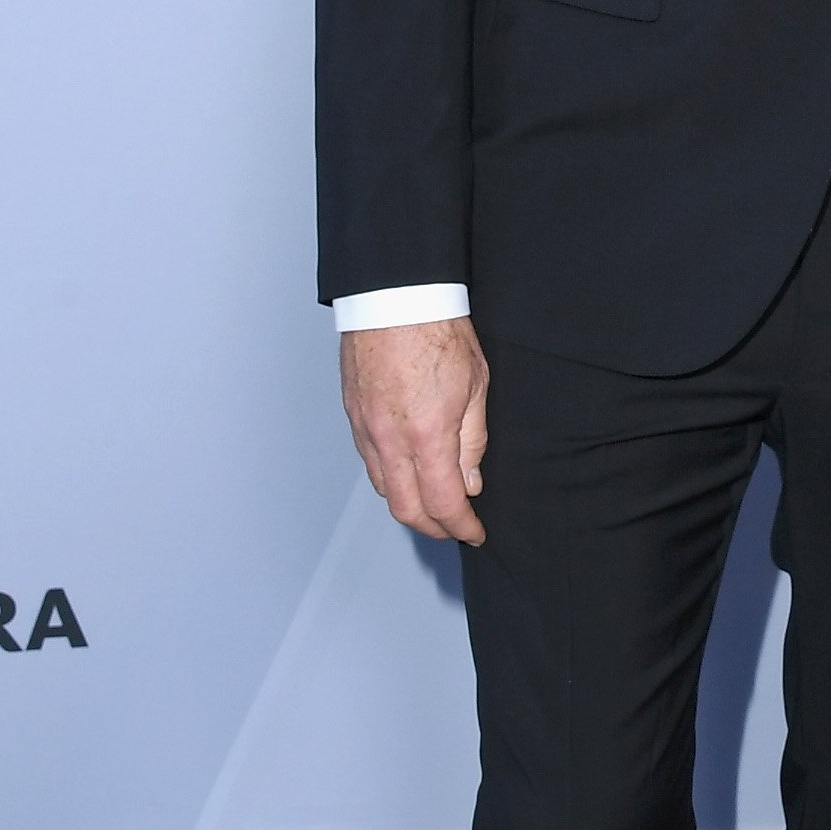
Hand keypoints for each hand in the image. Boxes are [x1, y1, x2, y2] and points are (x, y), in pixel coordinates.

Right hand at [341, 317, 490, 542]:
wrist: (395, 297)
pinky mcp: (354, 416)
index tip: (474, 532)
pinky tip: (408, 475)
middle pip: (406, 508)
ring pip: (384, 489)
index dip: (461, 526)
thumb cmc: (438, 331)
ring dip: (409, 506)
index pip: (443, 503)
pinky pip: (370, 463)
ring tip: (433, 506)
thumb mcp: (476, 386)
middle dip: (433, 528)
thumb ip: (472, 441)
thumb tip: (470, 481)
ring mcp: (366, 429)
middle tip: (455, 528)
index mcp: (427, 435)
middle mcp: (390, 440)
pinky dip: (391, 480)